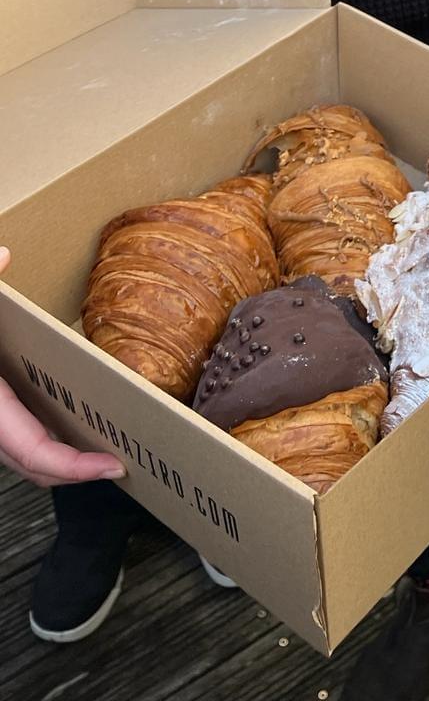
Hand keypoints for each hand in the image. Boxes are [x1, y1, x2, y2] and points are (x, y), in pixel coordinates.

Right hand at [0, 248, 125, 487]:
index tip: (111, 466)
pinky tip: (72, 426)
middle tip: (118, 463)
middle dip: (76, 472)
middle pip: (34, 467)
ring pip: (24, 460)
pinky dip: (45, 446)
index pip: (32, 452)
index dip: (72, 467)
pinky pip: (18, 443)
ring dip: (62, 463)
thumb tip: (3, 254)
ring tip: (104, 448)